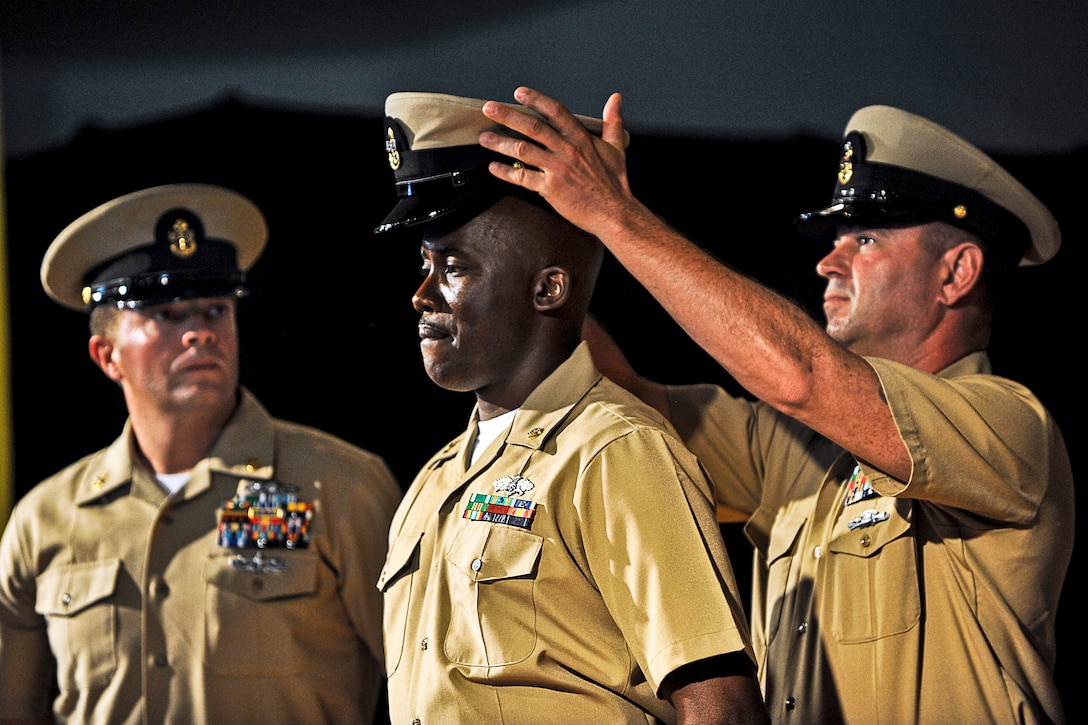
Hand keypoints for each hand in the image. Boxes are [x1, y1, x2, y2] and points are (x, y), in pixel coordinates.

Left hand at [480, 87, 635, 240]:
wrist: (614, 213)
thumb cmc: (614, 183)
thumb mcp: (617, 147)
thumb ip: (612, 122)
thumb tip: (615, 98)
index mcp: (581, 138)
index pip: (555, 111)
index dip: (536, 100)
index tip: (519, 93)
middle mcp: (567, 150)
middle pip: (532, 127)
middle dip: (507, 116)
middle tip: (488, 108)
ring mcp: (558, 169)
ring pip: (523, 150)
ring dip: (500, 143)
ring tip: (484, 138)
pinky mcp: (551, 188)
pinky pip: (523, 177)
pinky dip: (506, 172)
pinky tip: (494, 168)